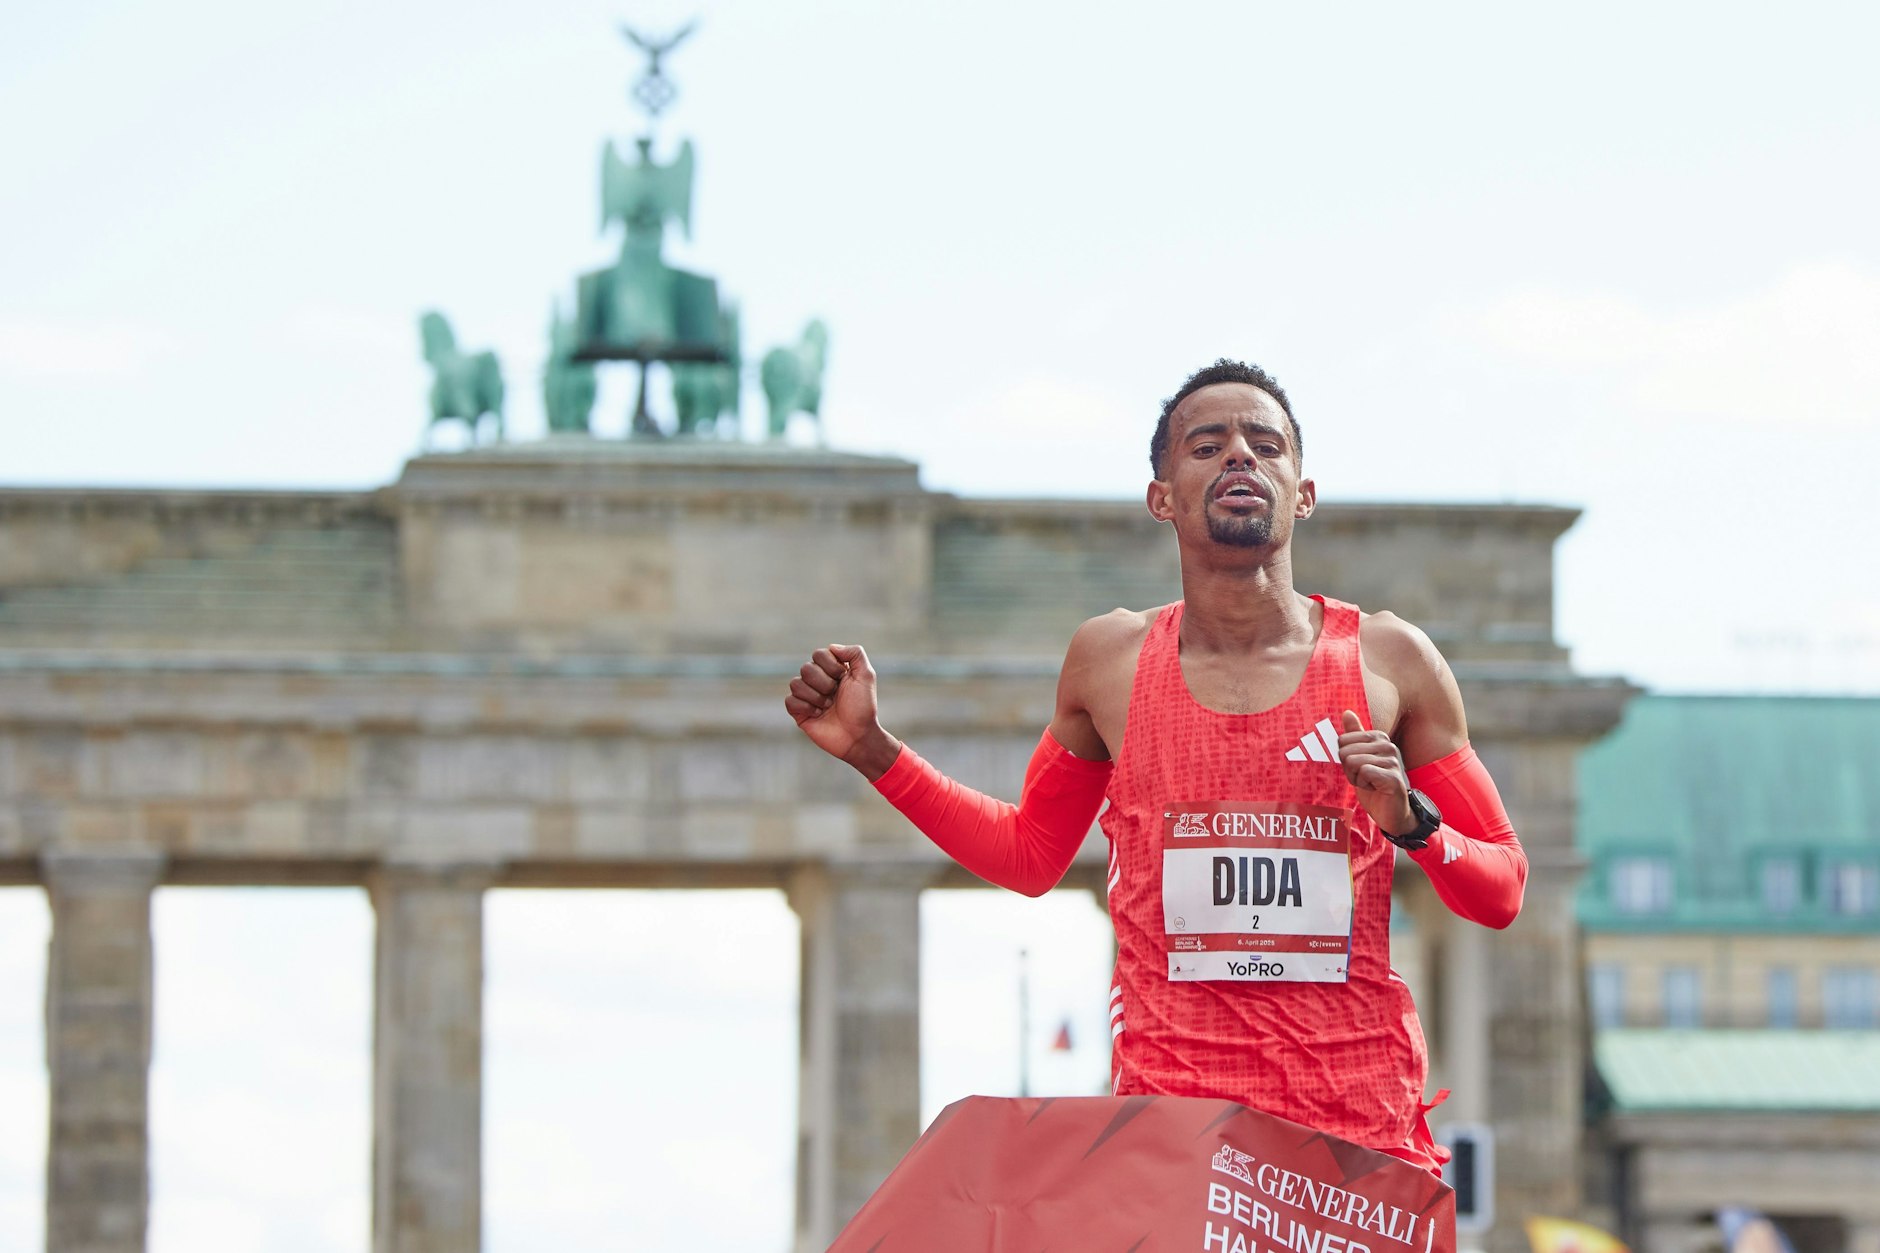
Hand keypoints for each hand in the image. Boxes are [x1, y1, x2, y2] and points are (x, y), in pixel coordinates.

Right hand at [784, 644, 901, 778]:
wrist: (858, 735)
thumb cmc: (863, 707)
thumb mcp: (866, 675)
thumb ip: (855, 653)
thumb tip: (832, 647)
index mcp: (831, 669)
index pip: (818, 654)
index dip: (831, 667)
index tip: (843, 679)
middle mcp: (817, 680)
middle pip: (806, 668)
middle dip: (824, 684)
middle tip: (835, 696)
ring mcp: (806, 696)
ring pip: (795, 683)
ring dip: (816, 697)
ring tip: (828, 707)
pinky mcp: (798, 712)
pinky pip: (790, 701)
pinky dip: (806, 708)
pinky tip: (818, 715)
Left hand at [1336, 710, 1414, 836]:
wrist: (1392, 811)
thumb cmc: (1374, 784)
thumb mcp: (1359, 758)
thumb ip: (1354, 736)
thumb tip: (1346, 712)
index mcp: (1379, 737)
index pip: (1342, 740)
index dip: (1344, 759)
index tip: (1358, 768)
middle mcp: (1388, 745)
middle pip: (1345, 751)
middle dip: (1348, 769)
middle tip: (1363, 778)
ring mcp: (1393, 760)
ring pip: (1353, 762)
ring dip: (1356, 778)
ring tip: (1370, 783)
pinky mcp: (1393, 776)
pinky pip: (1364, 772)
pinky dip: (1363, 785)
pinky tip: (1375, 788)